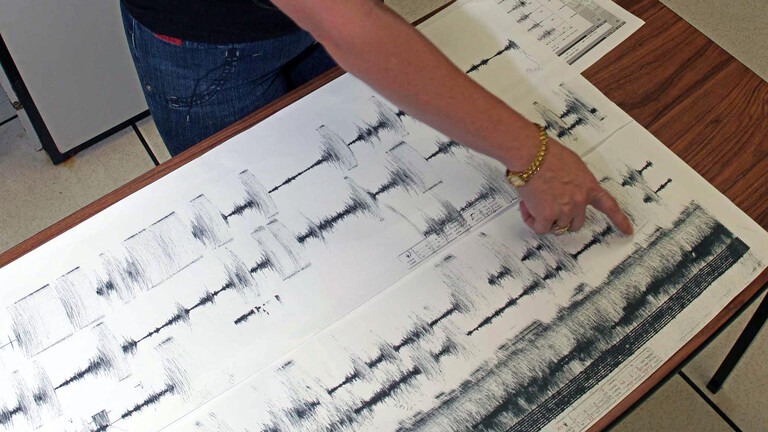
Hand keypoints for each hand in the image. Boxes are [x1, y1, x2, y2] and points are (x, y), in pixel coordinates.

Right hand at [514, 138, 632, 235]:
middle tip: (547, 207)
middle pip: (575, 223)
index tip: (627, 231)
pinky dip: (532, 220)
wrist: (531, 154)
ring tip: (533, 201)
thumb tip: (565, 190)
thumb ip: (575, 182)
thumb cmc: (546, 154)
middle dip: (561, 218)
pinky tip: (527, 206)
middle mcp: (580, 201)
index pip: (609, 206)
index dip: (619, 220)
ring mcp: (564, 210)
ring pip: (556, 227)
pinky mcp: (547, 215)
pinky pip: (540, 227)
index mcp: (589, 186)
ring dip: (544, 218)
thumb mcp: (572, 165)